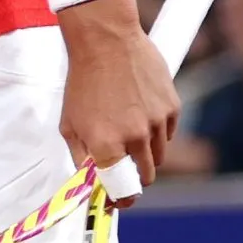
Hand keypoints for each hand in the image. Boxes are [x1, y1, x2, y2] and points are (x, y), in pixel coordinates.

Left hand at [58, 0, 179, 195]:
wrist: (106, 40)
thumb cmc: (83, 80)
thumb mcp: (69, 122)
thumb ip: (80, 156)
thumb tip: (89, 180)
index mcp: (105, 146)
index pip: (121, 190)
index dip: (120, 200)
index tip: (118, 202)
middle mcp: (134, 138)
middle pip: (145, 177)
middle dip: (134, 177)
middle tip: (123, 166)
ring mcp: (156, 123)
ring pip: (158, 156)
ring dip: (145, 153)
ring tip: (128, 130)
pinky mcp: (172, 108)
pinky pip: (168, 133)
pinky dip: (157, 131)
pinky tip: (140, 112)